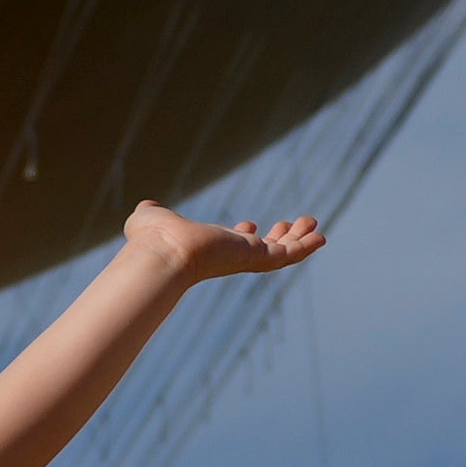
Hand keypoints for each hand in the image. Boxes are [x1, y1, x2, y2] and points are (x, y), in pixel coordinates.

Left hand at [125, 202, 327, 285]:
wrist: (162, 253)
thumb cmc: (151, 240)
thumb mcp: (150, 218)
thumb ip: (151, 213)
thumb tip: (145, 207)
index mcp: (208, 247)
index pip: (231, 244)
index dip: (241, 235)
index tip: (250, 225)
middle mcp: (229, 256)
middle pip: (260, 249)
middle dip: (277, 238)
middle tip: (292, 225)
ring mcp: (244, 259)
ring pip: (279, 253)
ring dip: (298, 240)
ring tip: (315, 225)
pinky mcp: (256, 258)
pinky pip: (287, 255)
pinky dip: (305, 247)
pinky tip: (320, 237)